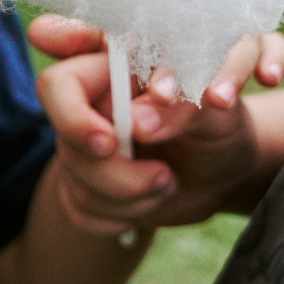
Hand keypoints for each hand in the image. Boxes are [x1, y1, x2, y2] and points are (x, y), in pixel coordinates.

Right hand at [31, 16, 283, 237]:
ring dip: (128, 195)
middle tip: (162, 176)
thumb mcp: (219, 111)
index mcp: (113, 67)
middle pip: (66, 141)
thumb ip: (182, 104)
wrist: (225, 169)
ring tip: (169, 182)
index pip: (58, 84)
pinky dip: (120, 216)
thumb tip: (137, 123)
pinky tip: (151, 200)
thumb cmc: (222, 125)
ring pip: (74, 180)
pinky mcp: (83, 183)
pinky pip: (80, 210)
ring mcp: (82, 145)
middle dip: (113, 171)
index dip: (73, 116)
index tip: (109, 142)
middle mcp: (88, 104)